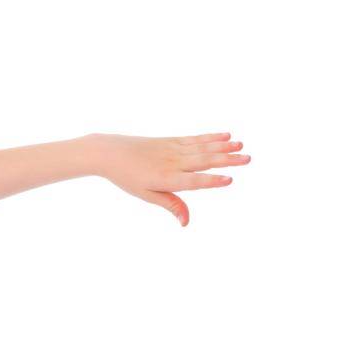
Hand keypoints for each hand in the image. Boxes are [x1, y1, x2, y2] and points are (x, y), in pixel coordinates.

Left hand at [93, 131, 250, 226]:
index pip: (193, 181)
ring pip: (203, 147)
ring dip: (224, 147)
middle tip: (247, 159)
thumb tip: (186, 222)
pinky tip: (226, 135)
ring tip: (241, 145)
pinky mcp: (172, 140)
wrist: (111, 153)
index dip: (211, 181)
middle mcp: (173, 162)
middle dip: (227, 161)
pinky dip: (211, 137)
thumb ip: (170, 204)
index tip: (230, 180)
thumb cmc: (128, 178)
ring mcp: (173, 149)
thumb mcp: (146, 195)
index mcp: (166, 179)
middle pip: (204, 161)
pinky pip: (195, 139)